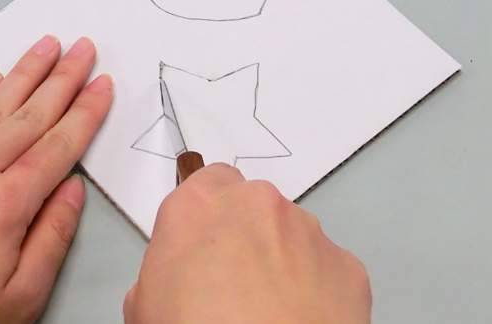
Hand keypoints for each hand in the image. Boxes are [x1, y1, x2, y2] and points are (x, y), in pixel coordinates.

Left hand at [0, 35, 112, 323]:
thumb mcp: (19, 297)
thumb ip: (53, 237)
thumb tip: (73, 190)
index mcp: (5, 204)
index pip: (59, 144)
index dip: (86, 111)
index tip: (102, 86)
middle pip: (30, 114)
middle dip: (63, 77)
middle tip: (82, 49)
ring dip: (24, 73)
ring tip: (45, 47)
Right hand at [124, 164, 370, 323]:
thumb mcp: (144, 304)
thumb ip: (165, 267)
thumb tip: (186, 275)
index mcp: (199, 204)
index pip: (206, 182)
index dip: (205, 216)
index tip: (203, 248)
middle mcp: (257, 202)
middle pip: (251, 205)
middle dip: (245, 233)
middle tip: (236, 284)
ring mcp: (308, 230)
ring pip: (291, 233)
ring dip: (282, 259)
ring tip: (273, 311)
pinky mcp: (347, 265)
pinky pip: (325, 267)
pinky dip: (316, 287)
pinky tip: (302, 322)